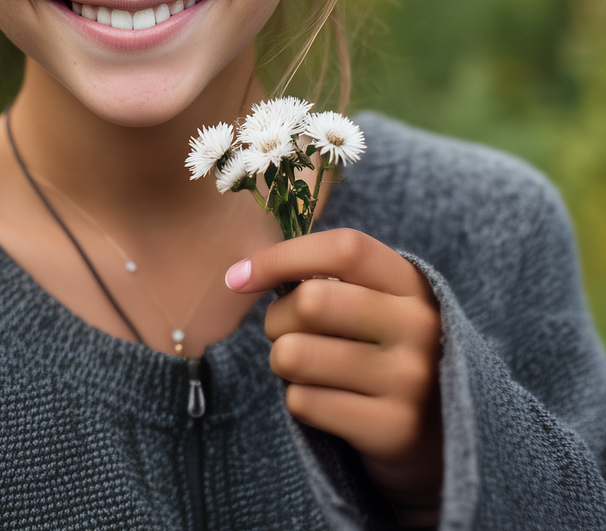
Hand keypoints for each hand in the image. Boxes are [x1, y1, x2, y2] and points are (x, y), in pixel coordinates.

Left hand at [225, 228, 442, 519]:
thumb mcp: (379, 302)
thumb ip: (331, 276)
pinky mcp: (392, 429)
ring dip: (283, 361)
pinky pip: (302, 402)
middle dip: (277, 318)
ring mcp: (409, 380)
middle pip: (310, 301)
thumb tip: (245, 271)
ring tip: (306, 367)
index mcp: (412, 284)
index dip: (283, 256)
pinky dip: (298, 400)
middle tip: (286, 332)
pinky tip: (327, 402)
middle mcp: (418, 327)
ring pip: (294, 354)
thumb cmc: (385, 351)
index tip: (240, 276)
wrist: (445, 438)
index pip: (344, 248)